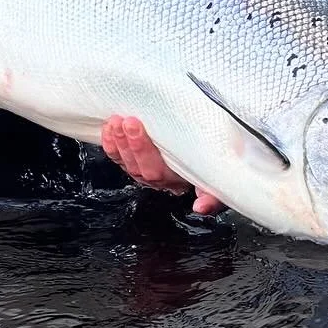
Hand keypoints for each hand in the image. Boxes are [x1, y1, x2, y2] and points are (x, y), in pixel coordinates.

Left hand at [101, 115, 225, 214]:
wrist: (214, 152)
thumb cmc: (215, 161)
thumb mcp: (218, 179)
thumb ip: (214, 195)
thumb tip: (201, 207)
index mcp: (177, 180)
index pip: (156, 170)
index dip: (143, 149)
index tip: (137, 126)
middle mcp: (159, 178)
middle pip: (139, 165)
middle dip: (130, 143)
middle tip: (127, 121)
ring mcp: (146, 170)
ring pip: (127, 162)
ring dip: (119, 141)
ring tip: (116, 122)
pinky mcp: (136, 161)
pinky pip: (118, 157)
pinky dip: (111, 144)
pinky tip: (109, 129)